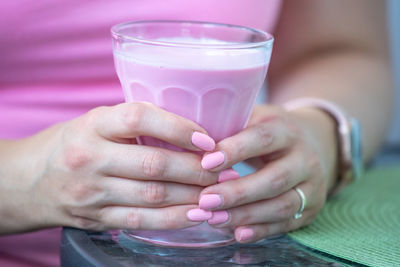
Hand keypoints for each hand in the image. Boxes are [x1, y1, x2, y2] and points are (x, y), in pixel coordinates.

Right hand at [0, 102, 217, 233]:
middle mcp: (90, 157)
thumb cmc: (74, 143)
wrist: (29, 180)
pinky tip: (197, 215)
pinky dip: (173, 219)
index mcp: (94, 124)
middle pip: (154, 164)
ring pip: (153, 196)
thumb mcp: (98, 122)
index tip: (208, 140)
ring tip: (220, 192)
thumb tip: (191, 130)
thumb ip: (136, 123)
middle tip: (225, 169)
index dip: (179, 128)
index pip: (141, 118)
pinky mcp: (95, 218)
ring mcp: (91, 191)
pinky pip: (141, 220)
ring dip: (192, 196)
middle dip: (196, 169)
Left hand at [197, 105, 337, 242]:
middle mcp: (305, 159)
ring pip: (282, 205)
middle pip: (274, 179)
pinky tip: (237, 233)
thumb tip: (194, 142)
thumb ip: (230, 127)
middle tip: (205, 200)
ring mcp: (312, 186)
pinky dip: (261, 231)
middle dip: (238, 192)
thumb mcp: (255, 119)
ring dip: (246, 215)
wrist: (313, 144)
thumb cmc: (270, 132)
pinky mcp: (311, 209)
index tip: (206, 163)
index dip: (235, 150)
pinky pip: (286, 224)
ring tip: (214, 219)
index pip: (263, 139)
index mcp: (287, 130)